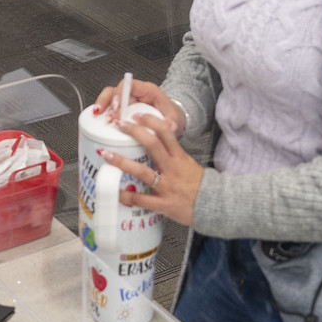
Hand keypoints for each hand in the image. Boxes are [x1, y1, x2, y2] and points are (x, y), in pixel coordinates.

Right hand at [94, 78, 185, 133]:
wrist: (171, 119)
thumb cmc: (171, 115)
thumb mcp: (175, 119)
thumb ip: (172, 122)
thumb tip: (168, 126)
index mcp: (148, 90)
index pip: (131, 85)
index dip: (122, 93)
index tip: (118, 106)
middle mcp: (136, 93)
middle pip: (116, 90)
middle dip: (110, 102)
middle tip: (109, 117)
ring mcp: (127, 100)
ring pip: (109, 95)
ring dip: (103, 105)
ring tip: (98, 115)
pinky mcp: (122, 108)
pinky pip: (109, 105)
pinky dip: (103, 111)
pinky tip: (98, 118)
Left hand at [104, 111, 204, 226]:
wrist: (215, 206)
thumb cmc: (201, 186)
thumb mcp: (189, 165)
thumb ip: (173, 157)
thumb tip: (154, 147)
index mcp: (179, 157)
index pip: (166, 133)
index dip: (150, 121)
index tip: (136, 115)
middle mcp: (173, 168)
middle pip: (152, 145)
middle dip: (134, 133)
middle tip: (118, 125)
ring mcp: (167, 186)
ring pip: (142, 171)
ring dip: (122, 162)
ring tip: (106, 154)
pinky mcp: (164, 203)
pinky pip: (143, 200)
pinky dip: (128, 196)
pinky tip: (117, 193)